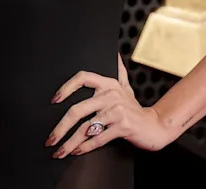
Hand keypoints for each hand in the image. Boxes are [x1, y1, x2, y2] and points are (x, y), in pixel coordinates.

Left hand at [45, 54, 173, 156]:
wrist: (155, 125)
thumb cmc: (135, 108)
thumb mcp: (126, 87)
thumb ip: (118, 72)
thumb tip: (115, 54)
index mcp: (108, 84)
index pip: (82, 78)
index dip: (66, 87)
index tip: (54, 100)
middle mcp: (111, 95)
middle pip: (78, 110)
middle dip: (61, 127)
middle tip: (50, 138)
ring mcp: (117, 111)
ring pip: (86, 128)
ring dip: (70, 142)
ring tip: (60, 151)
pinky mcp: (123, 127)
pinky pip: (99, 138)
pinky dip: (86, 147)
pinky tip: (77, 152)